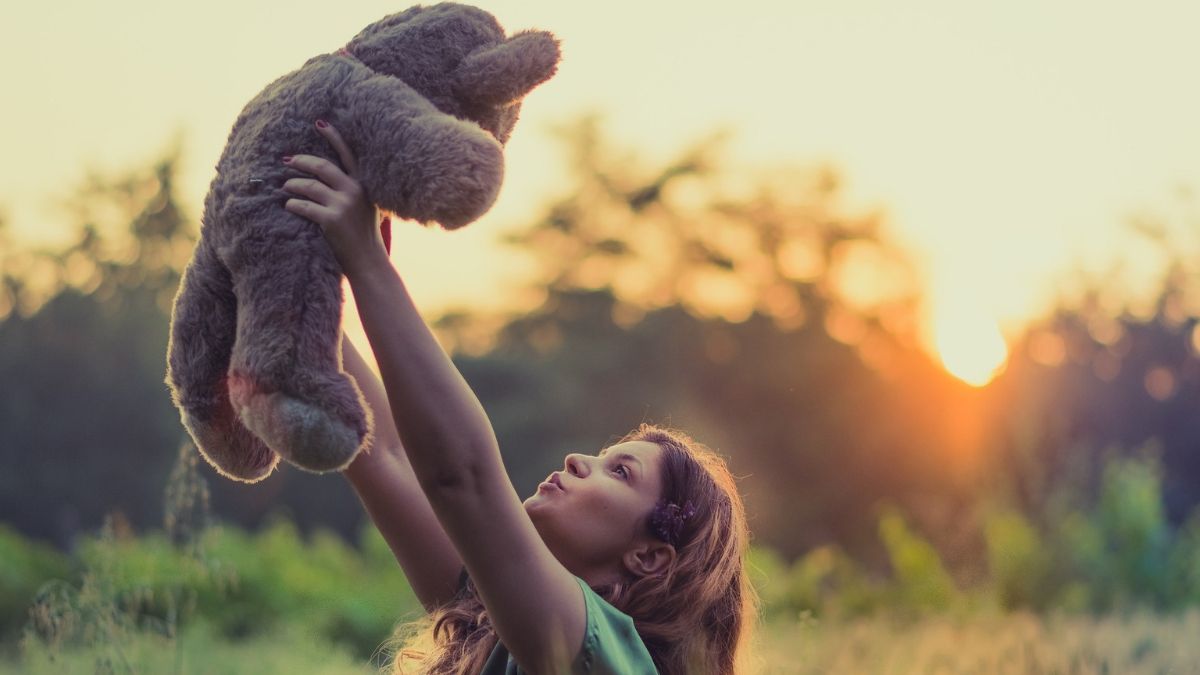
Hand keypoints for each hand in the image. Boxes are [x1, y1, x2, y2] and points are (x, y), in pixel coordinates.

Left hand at [282, 120, 388, 275]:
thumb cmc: (364, 235)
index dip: (333, 136)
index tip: (318, 123)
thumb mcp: (366, 206)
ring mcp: (343, 205)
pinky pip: (303, 206)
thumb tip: (325, 177)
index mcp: (363, 185)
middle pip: (322, 166)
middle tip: (287, 161)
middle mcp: (354, 190)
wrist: (369, 261)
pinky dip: (293, 204)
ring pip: (309, 185)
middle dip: (301, 161)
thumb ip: (352, 190)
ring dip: (292, 185)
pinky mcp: (331, 220)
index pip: (347, 154)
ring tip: (285, 187)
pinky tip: (289, 205)